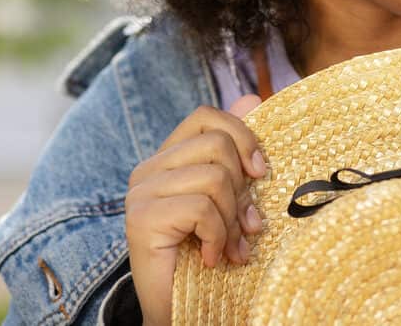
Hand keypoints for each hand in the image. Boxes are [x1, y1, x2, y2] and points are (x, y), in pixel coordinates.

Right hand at [125, 95, 265, 325]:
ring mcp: (140, 193)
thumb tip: (253, 96)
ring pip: (214, 177)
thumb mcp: (233, 197)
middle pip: (217, 144)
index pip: (207, 117)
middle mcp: (148, 169)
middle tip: (244, 224)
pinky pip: (202, 208)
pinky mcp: (141, 218)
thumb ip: (239, 153)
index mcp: (169, 158)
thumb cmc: (211, 251)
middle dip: (242, 188)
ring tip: (230, 246)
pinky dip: (218, 237)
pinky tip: (213, 258)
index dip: (242, 136)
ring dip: (232, 219)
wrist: (183, 308)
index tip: (260, 172)